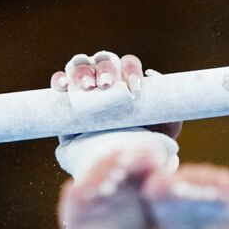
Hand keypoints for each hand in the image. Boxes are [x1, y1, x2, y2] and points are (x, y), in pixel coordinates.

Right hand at [50, 52, 182, 139]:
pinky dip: (59, 79)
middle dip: (106, 69)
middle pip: (103, 60)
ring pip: (80, 64)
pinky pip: (59, 81)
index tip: (134, 88)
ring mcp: (83, 88)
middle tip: (107, 86)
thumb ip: (168, 109)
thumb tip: (152, 76)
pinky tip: (63, 87)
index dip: (130, 70)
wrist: (116, 168)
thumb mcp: (164, 130)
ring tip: (87, 88)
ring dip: (82, 70)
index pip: (128, 64)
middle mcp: (105, 80)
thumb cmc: (142, 145)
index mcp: (128, 82)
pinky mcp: (65, 102)